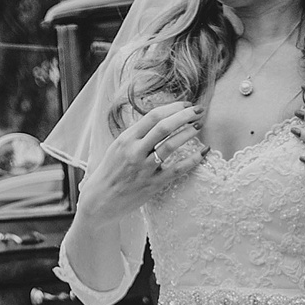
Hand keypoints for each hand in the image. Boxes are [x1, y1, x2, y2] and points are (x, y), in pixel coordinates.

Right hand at [79, 102, 202, 218]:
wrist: (100, 200)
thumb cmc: (111, 171)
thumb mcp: (118, 147)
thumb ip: (137, 135)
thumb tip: (160, 120)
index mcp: (126, 139)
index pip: (153, 116)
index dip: (173, 107)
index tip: (186, 104)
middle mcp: (135, 151)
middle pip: (164, 127)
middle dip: (184, 115)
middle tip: (199, 110)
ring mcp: (144, 169)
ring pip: (171, 145)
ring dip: (188, 133)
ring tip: (199, 126)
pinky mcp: (153, 185)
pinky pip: (177, 170)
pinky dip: (193, 160)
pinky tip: (204, 152)